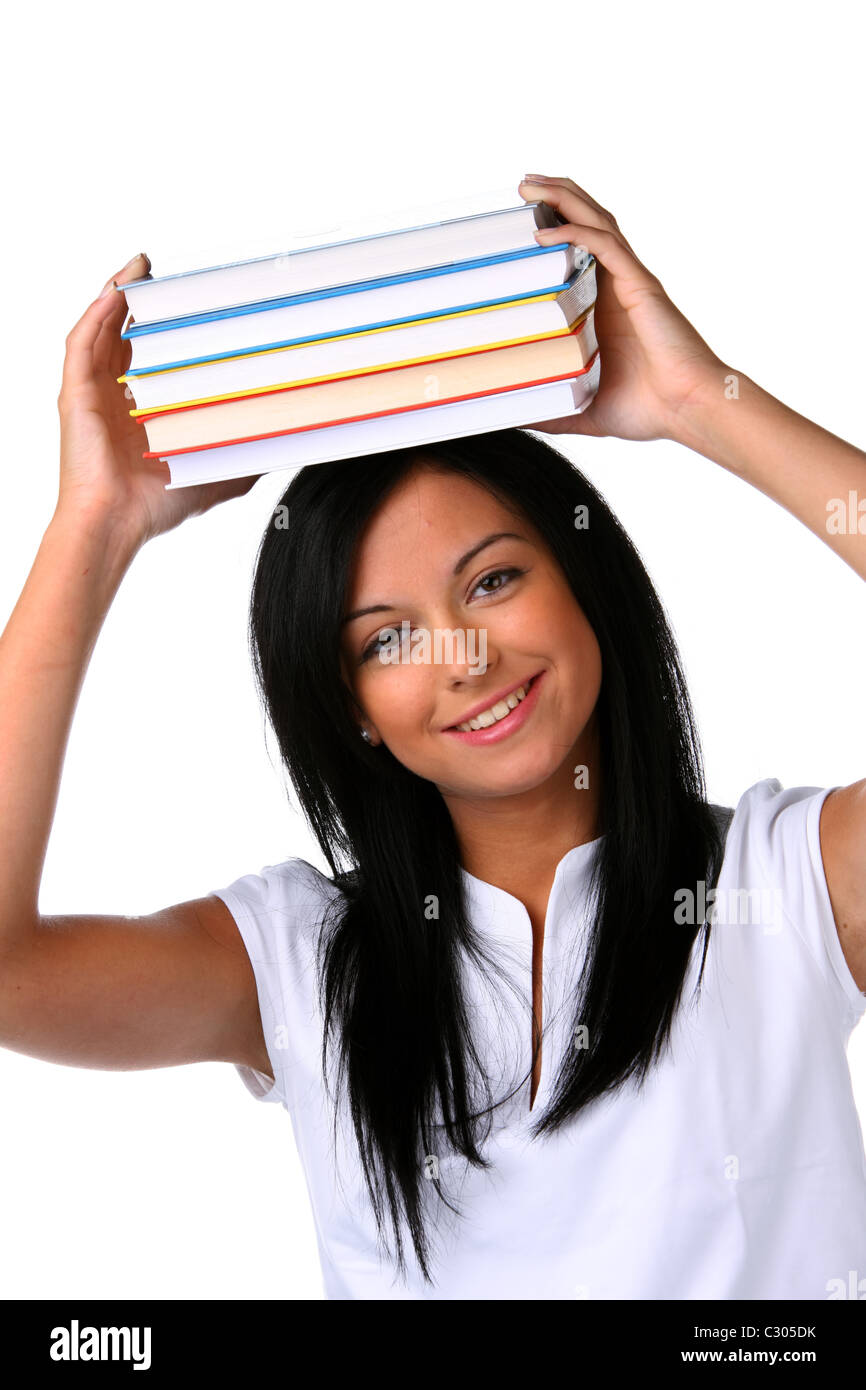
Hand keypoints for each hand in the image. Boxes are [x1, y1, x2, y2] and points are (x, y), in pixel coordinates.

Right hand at [56, 253, 258, 547]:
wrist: (118, 523)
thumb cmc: (159, 505)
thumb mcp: (217, 473)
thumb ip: (248, 458)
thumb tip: (287, 446)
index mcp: (140, 412)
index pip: (151, 358)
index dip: (167, 328)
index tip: (192, 304)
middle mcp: (113, 397)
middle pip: (124, 335)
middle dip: (141, 301)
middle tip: (164, 273)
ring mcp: (92, 393)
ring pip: (101, 329)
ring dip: (117, 294)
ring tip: (139, 267)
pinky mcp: (75, 394)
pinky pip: (81, 343)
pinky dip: (97, 314)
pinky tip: (115, 292)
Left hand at [517, 175, 728, 441]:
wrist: (688, 409)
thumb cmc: (648, 409)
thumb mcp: (583, 409)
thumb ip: (551, 409)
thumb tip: (516, 418)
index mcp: (606, 305)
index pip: (578, 252)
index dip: (554, 227)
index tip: (520, 220)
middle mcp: (618, 285)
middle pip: (586, 224)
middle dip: (556, 199)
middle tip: (522, 185)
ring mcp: (630, 281)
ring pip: (595, 223)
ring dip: (563, 199)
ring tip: (530, 186)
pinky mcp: (640, 285)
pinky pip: (604, 246)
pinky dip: (575, 233)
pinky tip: (546, 233)